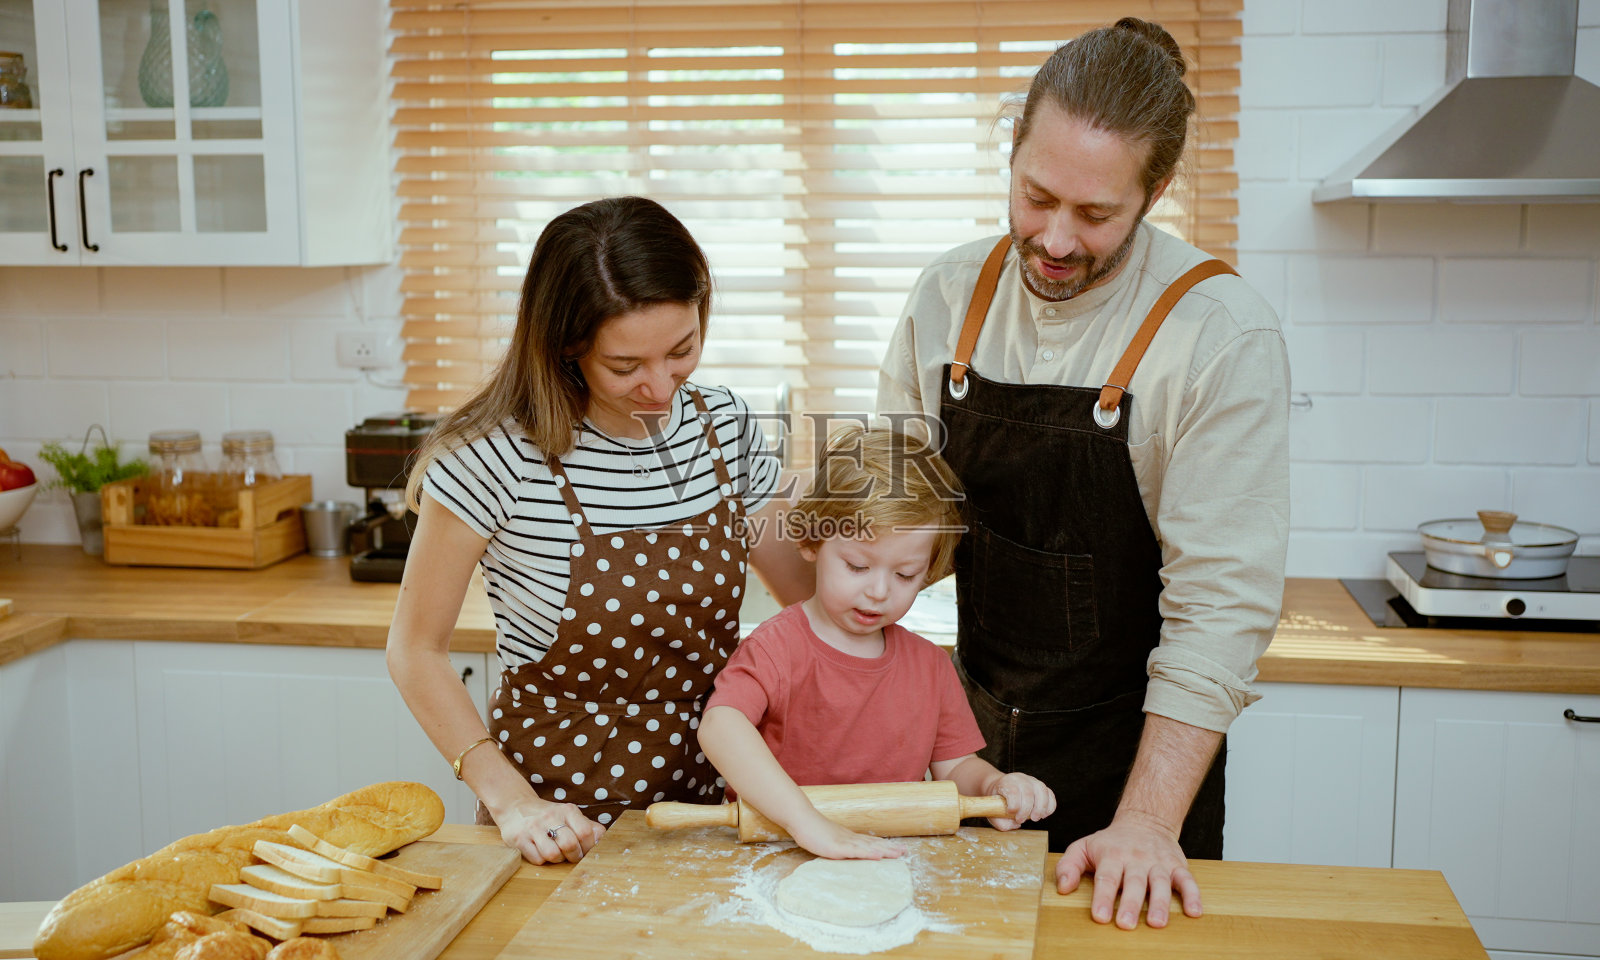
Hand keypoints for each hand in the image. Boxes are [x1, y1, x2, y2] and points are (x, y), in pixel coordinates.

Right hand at [493, 798, 605, 864]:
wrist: (515, 806)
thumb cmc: (548, 816)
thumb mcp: (569, 815)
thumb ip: (587, 826)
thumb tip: (601, 838)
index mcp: (567, 810)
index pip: (586, 832)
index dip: (588, 846)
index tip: (584, 850)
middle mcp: (550, 817)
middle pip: (570, 845)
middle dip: (573, 856)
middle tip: (571, 855)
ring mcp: (533, 828)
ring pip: (553, 855)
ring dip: (557, 860)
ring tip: (555, 852)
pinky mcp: (519, 839)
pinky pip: (537, 859)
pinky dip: (542, 860)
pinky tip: (540, 851)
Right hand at [788, 814, 905, 860]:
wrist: (801, 820)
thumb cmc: (810, 830)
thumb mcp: (826, 840)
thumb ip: (836, 845)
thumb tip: (841, 851)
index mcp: (848, 838)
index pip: (869, 842)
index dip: (883, 845)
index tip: (896, 849)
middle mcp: (850, 838)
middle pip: (874, 843)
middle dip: (890, 848)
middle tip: (905, 852)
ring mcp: (845, 842)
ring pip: (869, 847)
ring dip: (885, 850)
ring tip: (899, 854)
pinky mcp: (838, 847)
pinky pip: (856, 851)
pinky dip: (869, 853)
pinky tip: (879, 856)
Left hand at [985, 772, 1055, 830]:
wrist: (1002, 787)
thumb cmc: (998, 801)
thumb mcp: (992, 810)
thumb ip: (1000, 821)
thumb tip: (1015, 825)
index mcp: (1006, 782)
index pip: (1013, 790)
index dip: (1014, 804)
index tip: (1012, 813)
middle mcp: (1020, 779)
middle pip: (1028, 792)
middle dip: (1026, 810)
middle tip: (1021, 820)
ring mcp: (1032, 781)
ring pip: (1041, 790)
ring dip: (1041, 807)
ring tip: (1036, 818)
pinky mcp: (1041, 786)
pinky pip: (1050, 794)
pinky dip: (1050, 805)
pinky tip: (1044, 814)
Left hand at [1054, 810, 1199, 929]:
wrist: (1145, 820)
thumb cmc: (1111, 842)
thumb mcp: (1084, 847)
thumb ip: (1068, 866)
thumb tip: (1062, 888)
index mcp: (1112, 855)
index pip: (1106, 877)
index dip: (1102, 897)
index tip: (1099, 916)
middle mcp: (1136, 858)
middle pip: (1133, 882)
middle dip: (1130, 904)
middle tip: (1125, 924)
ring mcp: (1158, 862)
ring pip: (1160, 883)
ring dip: (1160, 903)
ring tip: (1157, 923)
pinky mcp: (1177, 866)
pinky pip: (1187, 880)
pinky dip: (1193, 895)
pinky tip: (1194, 912)